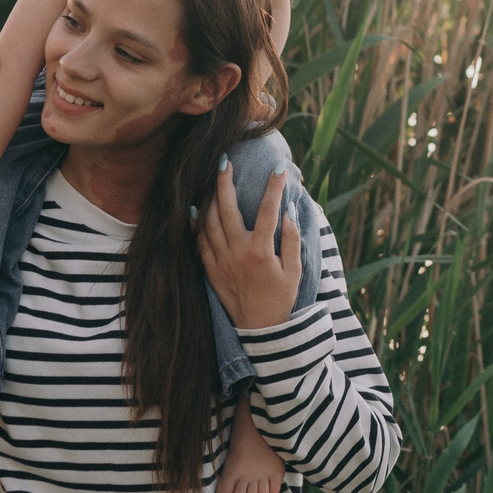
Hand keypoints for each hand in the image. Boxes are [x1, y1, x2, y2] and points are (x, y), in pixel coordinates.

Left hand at [198, 158, 300, 329]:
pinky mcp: (211, 270)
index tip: (279, 168)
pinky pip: (199, 241)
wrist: (260, 330)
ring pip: (210, 222)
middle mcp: (238, 253)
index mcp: (262, 252)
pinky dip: (197, 224)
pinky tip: (196, 209)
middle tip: (225, 161)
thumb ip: (291, 240)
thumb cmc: (281, 298)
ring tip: (213, 180)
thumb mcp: (295, 271)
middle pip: (228, 209)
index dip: (275, 187)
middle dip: (226, 182)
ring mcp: (221, 261)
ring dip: (210, 198)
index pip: (270, 211)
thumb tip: (287, 212)